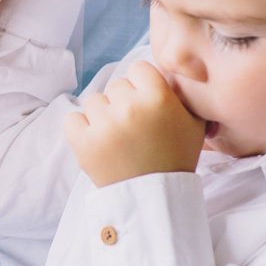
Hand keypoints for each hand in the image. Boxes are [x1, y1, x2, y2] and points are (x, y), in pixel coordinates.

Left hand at [63, 62, 205, 187]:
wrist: (155, 196)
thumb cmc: (176, 157)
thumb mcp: (194, 121)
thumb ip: (181, 92)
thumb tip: (166, 71)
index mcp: (158, 97)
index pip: (137, 68)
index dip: (141, 85)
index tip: (145, 102)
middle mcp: (129, 107)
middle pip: (115, 86)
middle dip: (123, 102)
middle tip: (134, 126)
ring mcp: (104, 125)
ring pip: (94, 102)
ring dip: (103, 116)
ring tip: (118, 138)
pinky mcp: (84, 143)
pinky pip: (72, 119)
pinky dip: (81, 129)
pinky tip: (97, 140)